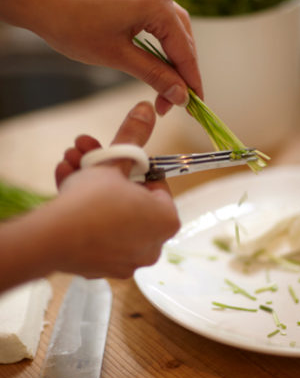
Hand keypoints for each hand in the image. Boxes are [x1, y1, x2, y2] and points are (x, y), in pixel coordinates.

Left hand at [0, 0, 201, 114]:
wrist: (39, 2)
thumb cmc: (74, 27)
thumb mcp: (119, 57)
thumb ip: (154, 74)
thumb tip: (180, 94)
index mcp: (157, 7)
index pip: (183, 51)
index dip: (190, 80)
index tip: (194, 104)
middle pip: (181, 37)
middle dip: (180, 70)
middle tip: (174, 100)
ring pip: (171, 20)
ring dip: (175, 47)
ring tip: (174, 76)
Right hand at [50, 101, 179, 278]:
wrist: (54, 238)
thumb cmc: (94, 199)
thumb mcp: (115, 161)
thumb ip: (133, 136)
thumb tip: (147, 109)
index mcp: (167, 220)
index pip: (156, 185)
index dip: (134, 167)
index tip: (116, 158)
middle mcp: (153, 246)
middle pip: (131, 200)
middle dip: (106, 173)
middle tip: (87, 153)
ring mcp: (128, 261)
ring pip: (112, 215)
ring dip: (91, 186)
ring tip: (70, 162)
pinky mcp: (102, 268)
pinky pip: (98, 234)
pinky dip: (86, 213)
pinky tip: (64, 184)